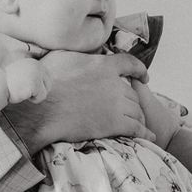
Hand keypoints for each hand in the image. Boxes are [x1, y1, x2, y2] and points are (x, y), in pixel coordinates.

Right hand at [1, 57, 48, 106]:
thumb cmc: (6, 83)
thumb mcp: (21, 74)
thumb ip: (32, 75)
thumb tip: (45, 84)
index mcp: (34, 63)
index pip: (47, 78)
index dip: (38, 86)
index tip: (26, 86)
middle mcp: (37, 66)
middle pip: (49, 85)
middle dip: (38, 91)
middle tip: (24, 89)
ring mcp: (37, 74)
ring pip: (45, 92)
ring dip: (34, 95)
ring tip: (22, 90)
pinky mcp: (35, 83)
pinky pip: (41, 97)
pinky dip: (33, 99)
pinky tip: (22, 93)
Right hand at [6, 48, 149, 149]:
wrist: (42, 111)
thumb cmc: (45, 84)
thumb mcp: (62, 58)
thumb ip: (78, 57)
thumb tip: (79, 56)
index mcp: (103, 65)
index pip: (129, 64)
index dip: (140, 70)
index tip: (144, 77)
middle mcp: (114, 84)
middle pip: (132, 92)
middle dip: (133, 100)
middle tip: (130, 108)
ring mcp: (116, 104)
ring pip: (136, 110)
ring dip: (138, 117)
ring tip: (138, 123)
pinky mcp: (115, 124)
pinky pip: (136, 128)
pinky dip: (144, 132)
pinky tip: (149, 136)